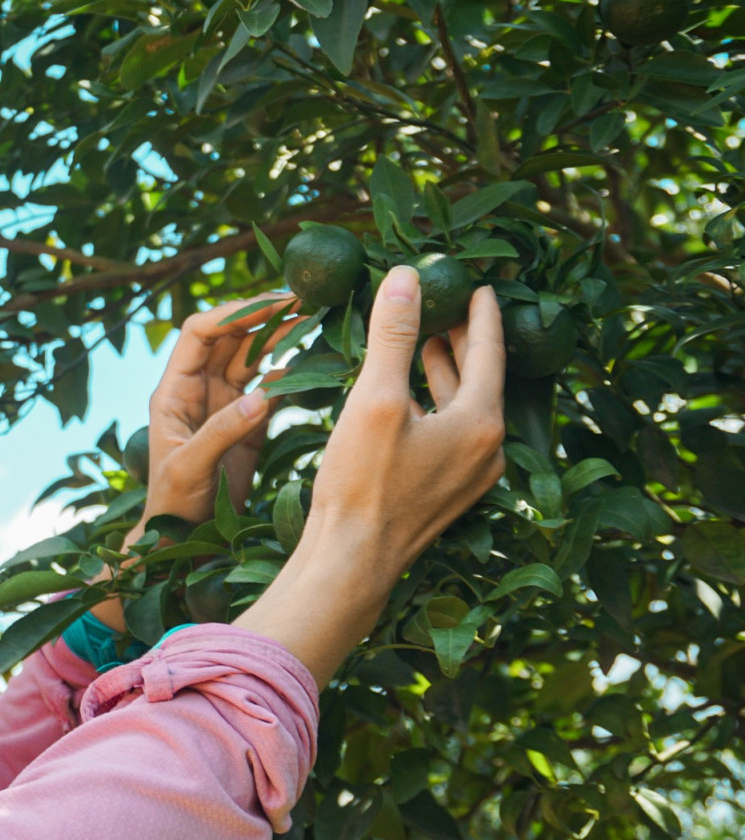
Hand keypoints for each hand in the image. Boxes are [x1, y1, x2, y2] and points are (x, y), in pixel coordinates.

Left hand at [128, 292, 303, 543]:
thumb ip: (221, 432)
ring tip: (314, 319)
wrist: (180, 540)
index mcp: (174, 391)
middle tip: (304, 300)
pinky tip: (313, 360)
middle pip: (229, 336)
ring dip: (279, 335)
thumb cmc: (173, 505)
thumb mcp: (191, 468)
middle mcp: (197, 389)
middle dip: (263, 315)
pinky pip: (267, 385)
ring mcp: (223, 403)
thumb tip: (261, 396)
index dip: (232, 312)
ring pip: (251, 356)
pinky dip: (288, 370)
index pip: (198, 332)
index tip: (270, 304)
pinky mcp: (245, 422)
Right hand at [234, 265, 506, 686]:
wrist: (351, 562)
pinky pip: (448, 435)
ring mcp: (467, 477)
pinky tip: (404, 399)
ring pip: (462, 409)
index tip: (481, 286)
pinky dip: (432, 406)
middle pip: (479, 380)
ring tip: (422, 343)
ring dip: (443, 374)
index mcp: (480, 424)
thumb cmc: (362, 484)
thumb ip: (394, 337)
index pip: (488, 352)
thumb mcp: (375, 400)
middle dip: (460, 341)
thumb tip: (405, 277)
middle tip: (445, 306)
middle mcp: (486, 452)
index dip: (481, 315)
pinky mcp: (443, 494)